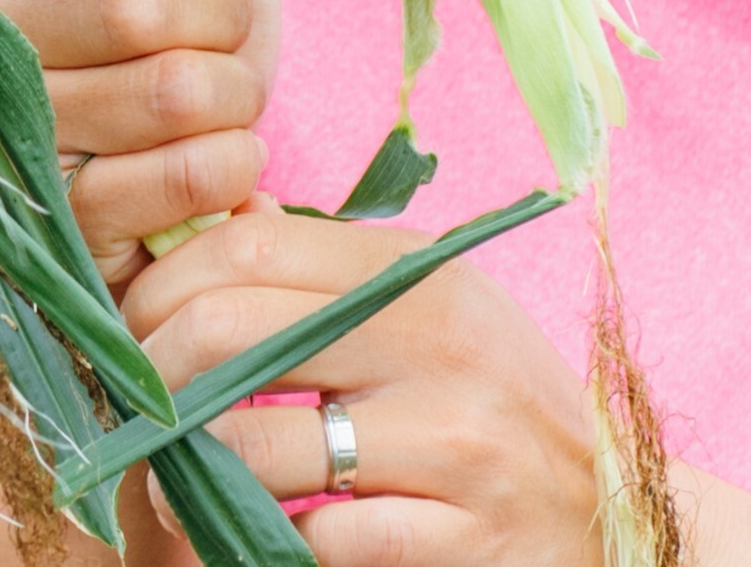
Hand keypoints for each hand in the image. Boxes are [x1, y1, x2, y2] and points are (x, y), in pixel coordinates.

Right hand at [0, 0, 307, 294]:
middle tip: (225, 28)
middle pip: (129, 3)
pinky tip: (223, 157)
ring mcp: (6, 143)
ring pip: (169, 90)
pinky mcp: (54, 226)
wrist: (174, 193)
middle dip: (217, 13)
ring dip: (234, 90)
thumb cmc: (181, 45)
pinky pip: (184, 174)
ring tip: (224, 94)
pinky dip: (234, 161)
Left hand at [123, 209, 601, 566]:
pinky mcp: (456, 541)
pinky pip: (316, 542)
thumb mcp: (425, 308)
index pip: (246, 243)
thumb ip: (325, 269)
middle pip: (228, 333)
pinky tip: (270, 535)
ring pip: (255, 450)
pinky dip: (274, 544)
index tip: (137, 331)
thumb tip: (218, 215)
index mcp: (415, 272)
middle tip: (137, 415)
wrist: (613, 514)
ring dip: (191, 481)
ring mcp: (449, 444)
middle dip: (154, 382)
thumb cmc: (491, 401)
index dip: (164, 286)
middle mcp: (433, 341)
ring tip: (176, 488)